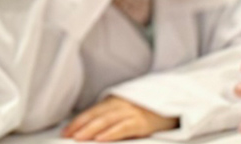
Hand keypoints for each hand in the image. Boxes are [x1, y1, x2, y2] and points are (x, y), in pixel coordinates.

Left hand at [62, 96, 176, 140]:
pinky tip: (100, 138)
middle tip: (67, 136)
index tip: (65, 131)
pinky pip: (123, 127)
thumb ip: (111, 116)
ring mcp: (132, 112)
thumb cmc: (148, 110)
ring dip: (90, 130)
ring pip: (106, 120)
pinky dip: (111, 133)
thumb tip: (91, 130)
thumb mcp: (127, 109)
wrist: (174, 104)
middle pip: (96, 115)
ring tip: (78, 138)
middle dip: (79, 126)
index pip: (92, 111)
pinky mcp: (142, 122)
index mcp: (115, 101)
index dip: (77, 121)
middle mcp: (121, 104)